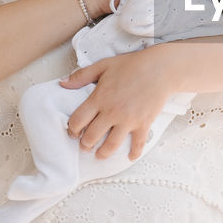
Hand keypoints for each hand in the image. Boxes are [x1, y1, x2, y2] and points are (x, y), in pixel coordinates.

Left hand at [57, 47, 176, 160]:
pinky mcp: (144, 124)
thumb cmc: (132, 65)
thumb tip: (62, 83)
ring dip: (103, 153)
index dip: (72, 129)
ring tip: (100, 155)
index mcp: (99, 98)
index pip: (78, 121)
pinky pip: (137, 144)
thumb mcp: (104, 65)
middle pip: (91, 136)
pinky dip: (134, 153)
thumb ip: (82, 75)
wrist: (161, 68)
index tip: (73, 132)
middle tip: (85, 146)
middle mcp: (112, 112)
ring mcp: (128, 120)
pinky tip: (130, 157)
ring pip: (111, 145)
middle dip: (85, 144)